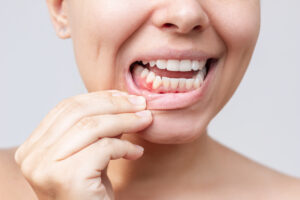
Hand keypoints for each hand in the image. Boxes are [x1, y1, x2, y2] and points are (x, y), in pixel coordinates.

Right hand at [14, 90, 151, 199]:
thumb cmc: (89, 192)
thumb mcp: (89, 154)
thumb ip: (96, 130)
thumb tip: (120, 102)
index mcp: (33, 147)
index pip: (66, 108)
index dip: (99, 98)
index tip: (125, 96)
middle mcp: (32, 156)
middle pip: (78, 112)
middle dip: (115, 104)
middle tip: (140, 104)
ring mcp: (46, 167)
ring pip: (93, 127)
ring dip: (125, 120)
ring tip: (145, 120)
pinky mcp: (68, 177)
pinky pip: (104, 148)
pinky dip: (126, 147)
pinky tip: (137, 153)